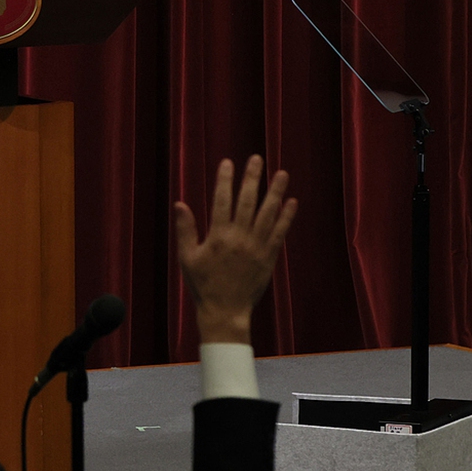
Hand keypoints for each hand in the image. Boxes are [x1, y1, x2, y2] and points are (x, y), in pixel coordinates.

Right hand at [171, 156, 296, 344]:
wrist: (225, 312)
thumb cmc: (203, 285)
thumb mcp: (187, 258)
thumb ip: (185, 230)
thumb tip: (180, 203)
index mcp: (217, 236)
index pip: (221, 200)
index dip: (224, 180)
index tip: (228, 163)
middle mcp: (239, 238)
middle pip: (247, 201)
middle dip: (252, 178)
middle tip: (257, 158)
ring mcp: (256, 247)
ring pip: (267, 213)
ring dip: (275, 192)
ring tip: (282, 173)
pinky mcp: (269, 257)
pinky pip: (280, 233)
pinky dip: (286, 217)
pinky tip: (292, 202)